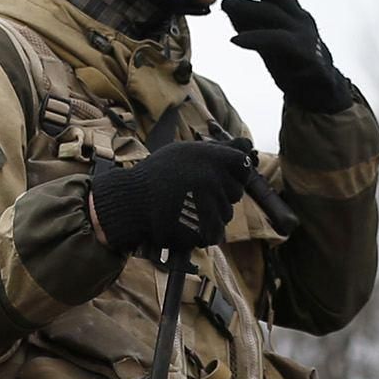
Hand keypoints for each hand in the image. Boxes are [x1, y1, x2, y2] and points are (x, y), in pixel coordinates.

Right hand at [86, 138, 257, 253]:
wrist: (130, 201)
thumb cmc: (158, 176)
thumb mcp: (186, 153)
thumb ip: (219, 150)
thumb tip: (248, 145)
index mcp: (209, 156)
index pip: (242, 164)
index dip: (234, 172)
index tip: (217, 176)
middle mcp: (211, 177)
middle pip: (236, 192)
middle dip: (220, 195)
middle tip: (193, 192)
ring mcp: (207, 204)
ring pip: (226, 214)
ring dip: (211, 214)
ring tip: (185, 207)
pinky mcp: (201, 227)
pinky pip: (215, 233)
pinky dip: (203, 232)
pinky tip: (186, 223)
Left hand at [220, 0, 356, 112]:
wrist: (319, 91)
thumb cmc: (293, 63)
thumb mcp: (272, 39)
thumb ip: (254, 24)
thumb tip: (230, 8)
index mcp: (294, 13)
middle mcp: (299, 18)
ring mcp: (302, 33)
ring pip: (272, 14)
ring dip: (248, 8)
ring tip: (225, 4)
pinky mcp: (301, 52)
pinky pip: (275, 41)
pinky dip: (254, 38)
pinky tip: (235, 40)